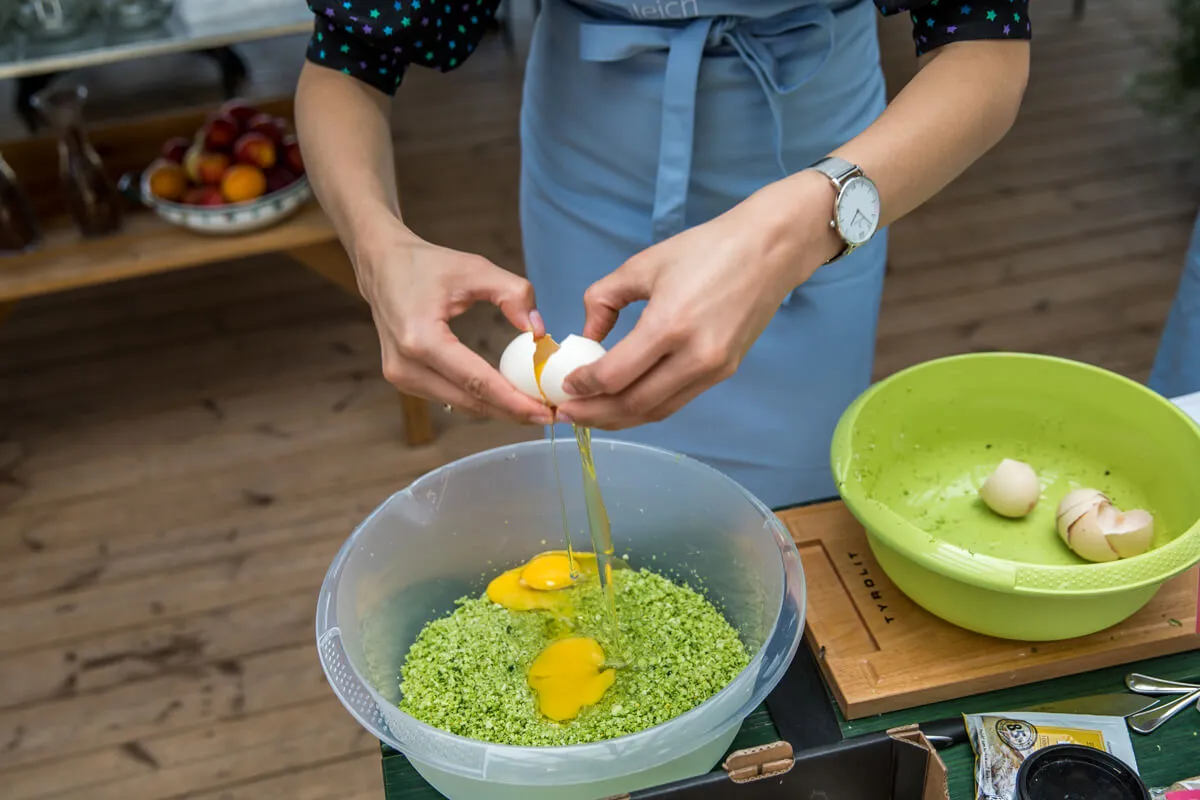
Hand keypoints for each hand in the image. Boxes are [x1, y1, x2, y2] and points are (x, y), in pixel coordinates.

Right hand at [355, 224, 553, 423]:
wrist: (381, 265)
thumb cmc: (426, 264)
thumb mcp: (475, 268)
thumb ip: (514, 293)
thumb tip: (539, 332)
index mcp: (421, 338)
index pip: (475, 380)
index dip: (513, 400)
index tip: (544, 411)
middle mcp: (406, 365)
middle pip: (469, 401)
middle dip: (511, 411)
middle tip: (549, 415)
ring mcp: (400, 376)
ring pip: (459, 404)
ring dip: (497, 409)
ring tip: (534, 408)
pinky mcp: (402, 379)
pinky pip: (448, 396)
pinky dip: (478, 399)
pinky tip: (506, 398)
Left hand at [556, 174, 840, 429]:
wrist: (769, 250)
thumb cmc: (706, 249)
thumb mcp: (643, 264)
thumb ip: (604, 299)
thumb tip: (587, 333)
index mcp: (669, 325)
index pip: (614, 375)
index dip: (583, 387)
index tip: (564, 386)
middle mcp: (694, 356)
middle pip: (633, 404)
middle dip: (594, 414)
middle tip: (567, 413)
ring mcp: (713, 369)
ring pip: (656, 411)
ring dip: (619, 419)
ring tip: (591, 415)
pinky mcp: (724, 372)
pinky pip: (677, 401)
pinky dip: (647, 408)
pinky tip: (625, 403)